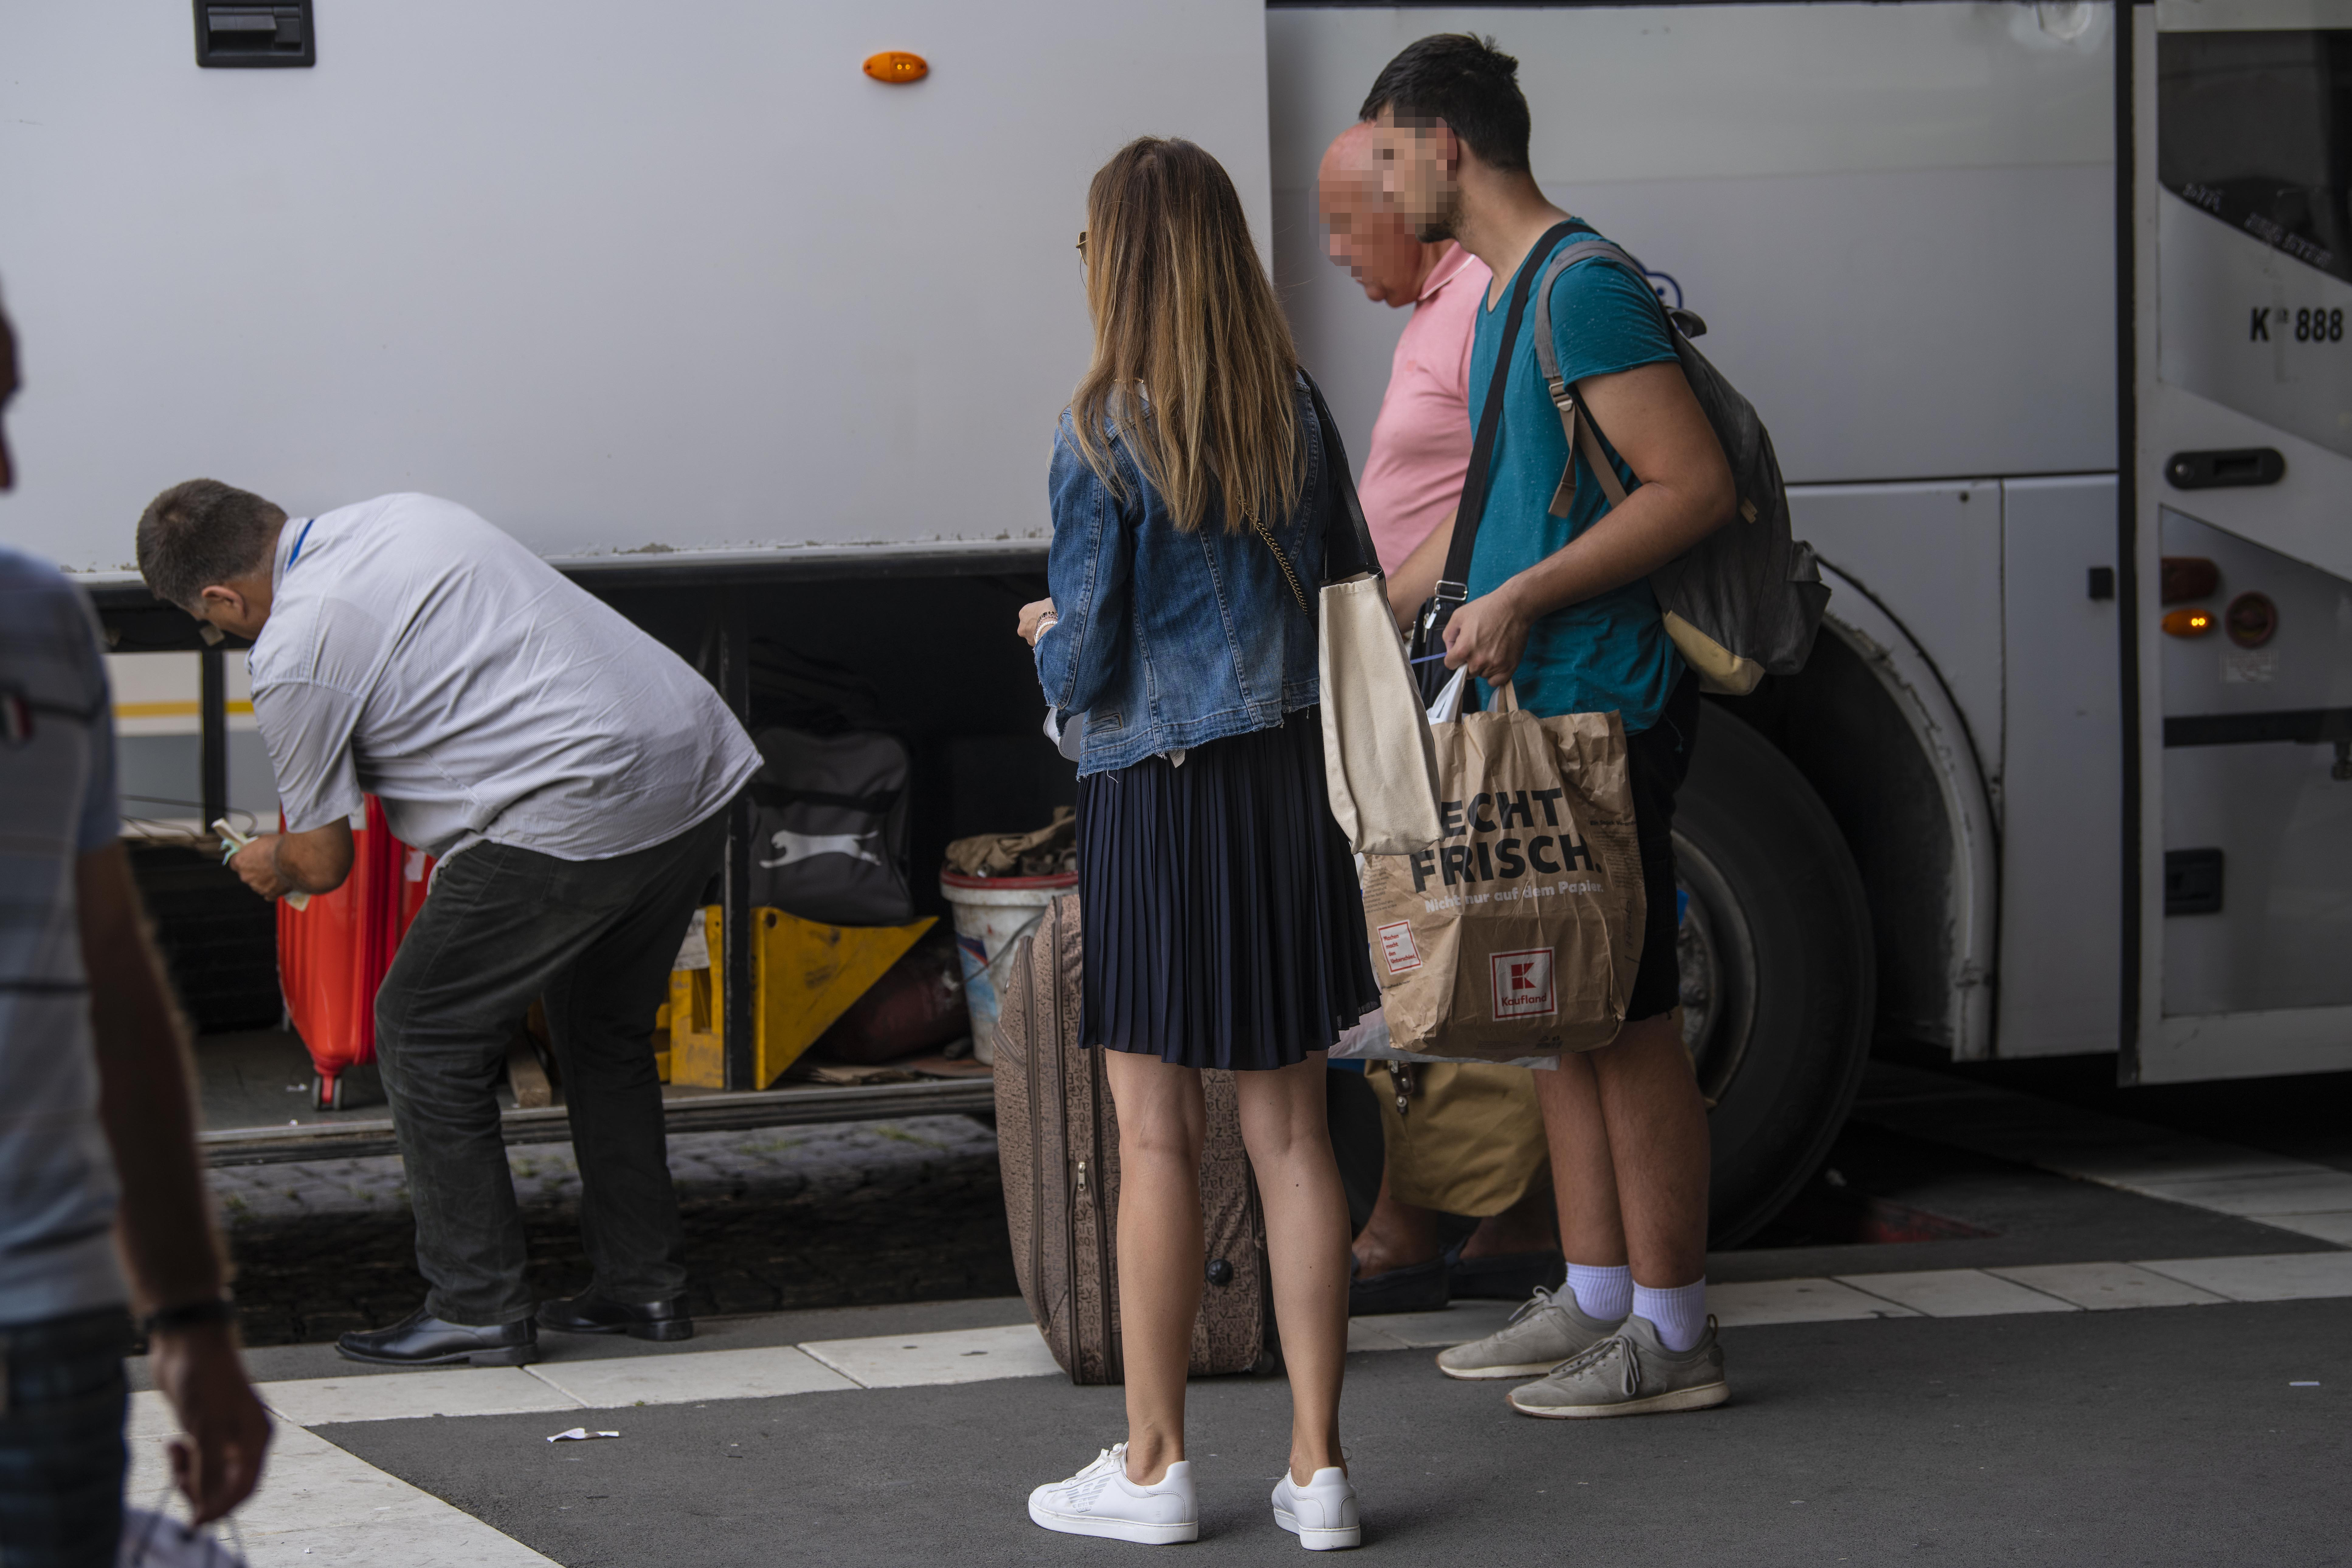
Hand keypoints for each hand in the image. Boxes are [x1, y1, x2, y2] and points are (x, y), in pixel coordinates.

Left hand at [149, 1321, 272, 1523]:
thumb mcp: (206, 1428)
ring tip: (173, 1453)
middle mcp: (244, 1439)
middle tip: (177, 1477)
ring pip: (208, 1474)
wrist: (186, 1342)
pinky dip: (182, 1460)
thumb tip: (207, 1510)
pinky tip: (171, 1443)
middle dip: (200, 1488)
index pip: (244, 1487)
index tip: (194, 1520)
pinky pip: (195, 1461)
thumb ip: (209, 1470)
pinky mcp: (204, 1429)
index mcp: (256, 1438)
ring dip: (188, 1473)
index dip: (221, 1508)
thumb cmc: (204, 1378)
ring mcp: (224, 1434)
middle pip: (226, 1484)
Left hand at [228, 836, 290, 899]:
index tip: (249, 859)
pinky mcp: (270, 894)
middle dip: (255, 871)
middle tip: (267, 864)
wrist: (293, 859)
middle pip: (247, 875)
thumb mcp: (262, 840)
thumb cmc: (278, 847)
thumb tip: (257, 850)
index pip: (234, 864)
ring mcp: (257, 887)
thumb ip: (255, 849)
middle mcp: (246, 876)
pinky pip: (269, 894)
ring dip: (265, 880)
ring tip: (277, 873)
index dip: (243, 861)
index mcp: (240, 862)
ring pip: (258, 885)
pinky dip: (273, 890)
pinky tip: (280, 884)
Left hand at [1017, 598, 1057, 646]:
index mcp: (1023, 612)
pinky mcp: (1032, 643)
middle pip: (1030, 625)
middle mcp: (1022, 625)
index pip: (1030, 613)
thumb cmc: (1050, 610)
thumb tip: (1051, 604)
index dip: (1039, 614)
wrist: (1051, 624)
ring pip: (1033, 634)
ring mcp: (1026, 635)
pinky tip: (1050, 637)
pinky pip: (1038, 641)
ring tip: (1050, 631)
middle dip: (1037, 625)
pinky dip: (1043, 640)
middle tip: (1048, 624)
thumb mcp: (1049, 601)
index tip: (1046, 615)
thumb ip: (1046, 604)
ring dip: (1040, 633)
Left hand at [1442, 586, 1531, 683]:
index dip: (1454, 656)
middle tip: (1478, 646)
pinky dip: (1494, 675)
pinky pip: (1495, 681)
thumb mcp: (1459, 615)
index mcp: (1463, 649)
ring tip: (1490, 649)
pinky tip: (1495, 662)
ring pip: (1481, 675)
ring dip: (1482, 666)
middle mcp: (1477, 661)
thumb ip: (1448, 635)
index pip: (1450, 664)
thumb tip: (1449, 650)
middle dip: (1468, 661)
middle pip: (1466, 672)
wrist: (1514, 607)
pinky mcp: (1508, 668)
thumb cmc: (1486, 609)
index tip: (1461, 649)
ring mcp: (1494, 666)